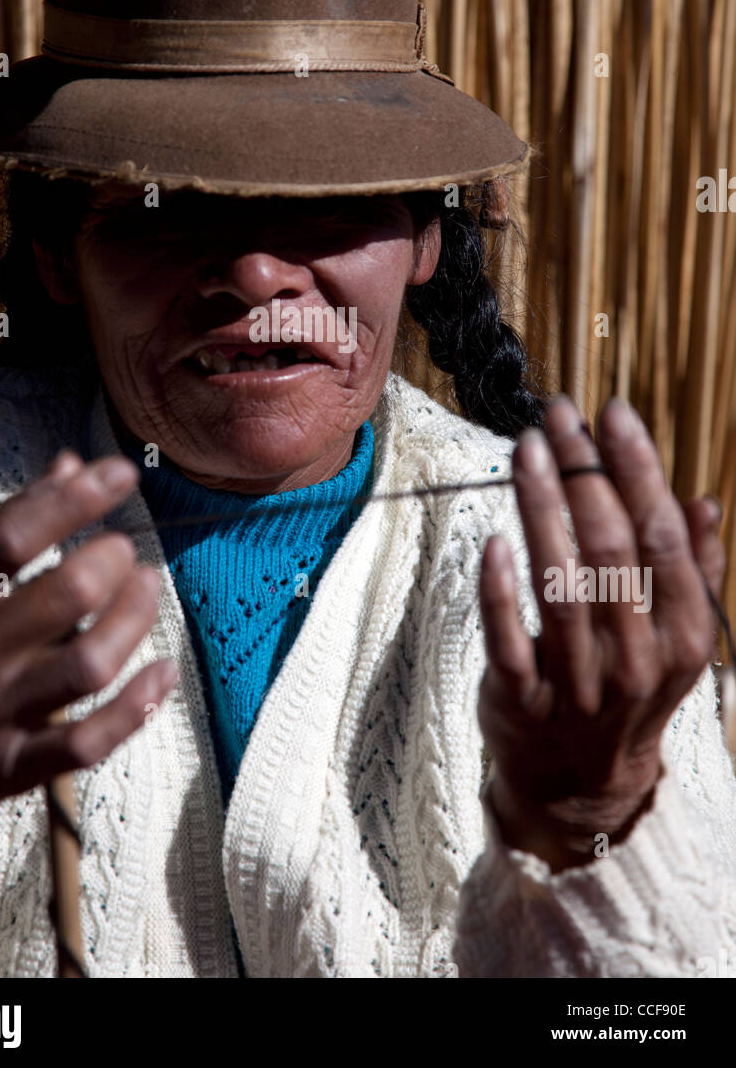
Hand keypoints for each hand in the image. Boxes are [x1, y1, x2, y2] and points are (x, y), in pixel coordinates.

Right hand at [0, 450, 176, 900]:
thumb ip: (8, 525)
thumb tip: (73, 464)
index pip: (10, 537)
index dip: (75, 500)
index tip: (122, 473)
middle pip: (67, 595)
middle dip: (114, 560)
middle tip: (126, 551)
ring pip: (89, 663)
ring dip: (135, 619)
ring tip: (148, 589)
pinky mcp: (7, 769)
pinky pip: (87, 740)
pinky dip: (138, 704)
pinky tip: (164, 671)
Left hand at [477, 395, 721, 871]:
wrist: (579, 785)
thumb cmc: (628, 688)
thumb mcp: (676, 639)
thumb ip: (696, 571)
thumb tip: (703, 501)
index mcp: (681, 636)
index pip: (662, 537)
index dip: (637, 469)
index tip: (611, 413)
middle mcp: (635, 660)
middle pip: (610, 551)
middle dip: (583, 474)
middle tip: (558, 417)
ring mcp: (577, 684)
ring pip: (560, 584)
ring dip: (541, 509)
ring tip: (526, 449)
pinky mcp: (522, 700)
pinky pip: (510, 639)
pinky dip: (500, 590)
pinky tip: (493, 538)